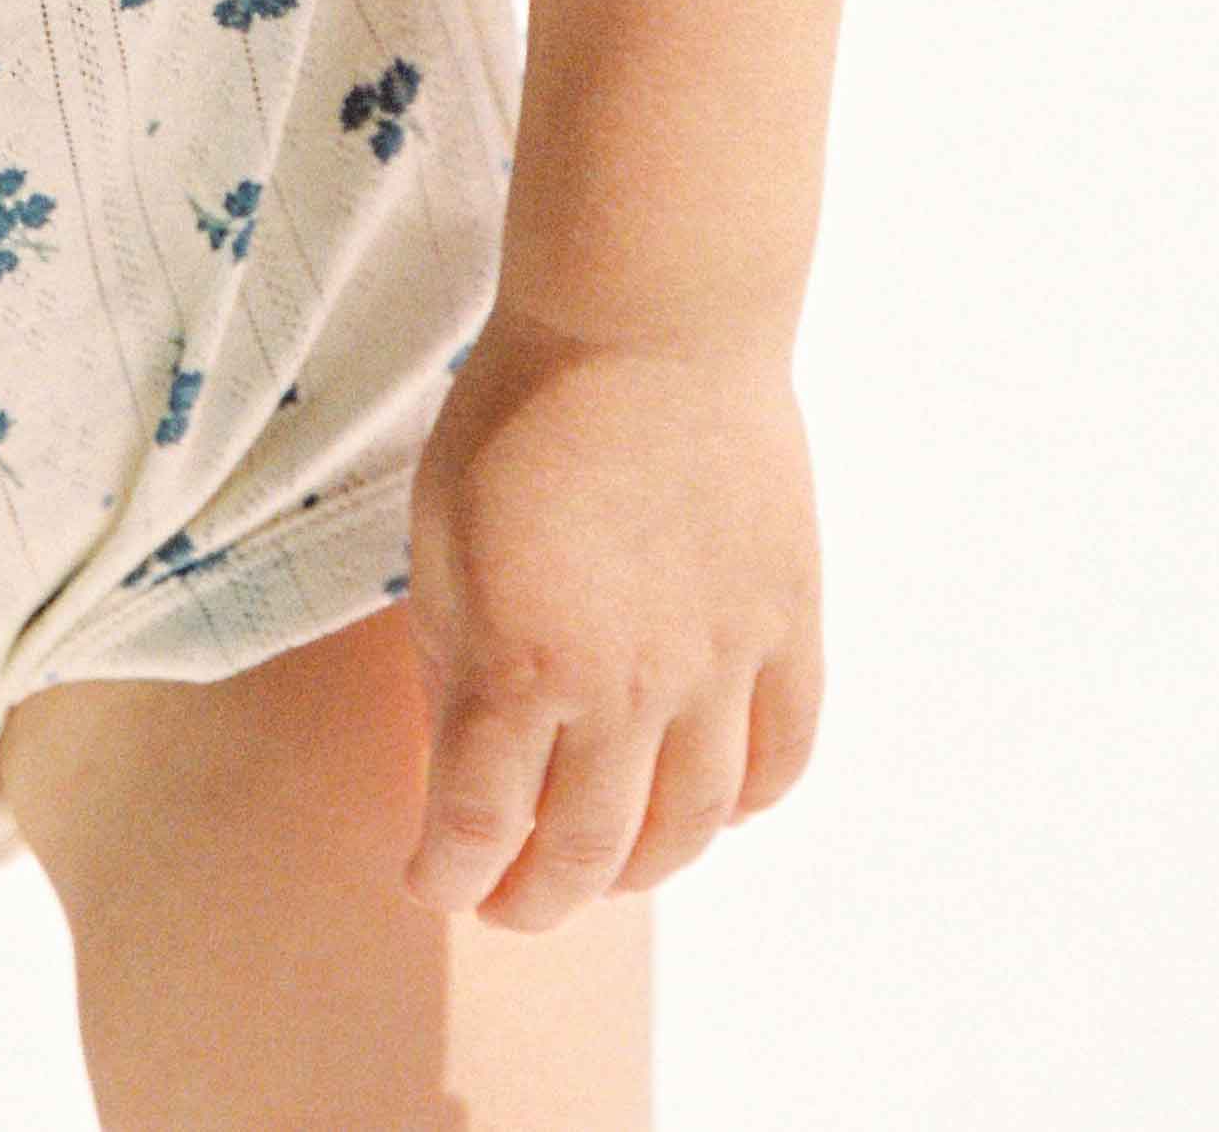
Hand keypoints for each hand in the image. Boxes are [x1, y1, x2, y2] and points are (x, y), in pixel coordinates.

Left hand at [397, 308, 822, 918]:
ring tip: (604, 868)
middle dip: (533, 899)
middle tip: (509, 902)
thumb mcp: (438, 529)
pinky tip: (711, 805)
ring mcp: (720, 666)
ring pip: (690, 828)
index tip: (431, 880)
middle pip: (584, 851)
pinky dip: (744, 805)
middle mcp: (627, 691)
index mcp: (522, 665)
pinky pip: (780, 757)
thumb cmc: (522, 406)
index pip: (477, 826)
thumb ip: (448, 652)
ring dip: (639, 868)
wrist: (646, 316)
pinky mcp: (786, 627)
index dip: (447, 873)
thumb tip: (455, 750)